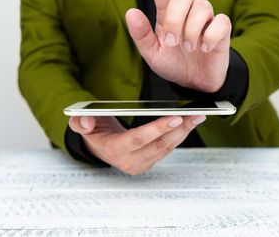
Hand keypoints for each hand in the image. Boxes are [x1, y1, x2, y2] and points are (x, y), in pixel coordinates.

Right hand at [69, 114, 205, 174]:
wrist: (100, 145)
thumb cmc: (94, 131)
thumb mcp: (81, 123)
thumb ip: (80, 122)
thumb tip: (86, 122)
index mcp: (113, 149)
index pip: (138, 139)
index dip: (157, 128)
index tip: (175, 117)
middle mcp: (129, 161)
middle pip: (158, 145)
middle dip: (179, 129)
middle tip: (195, 115)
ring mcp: (141, 164)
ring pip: (166, 148)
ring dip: (183, 132)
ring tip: (197, 117)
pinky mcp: (149, 162)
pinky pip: (167, 149)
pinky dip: (179, 136)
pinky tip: (188, 124)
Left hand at [125, 0, 231, 92]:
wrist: (195, 82)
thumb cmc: (173, 64)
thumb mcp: (153, 55)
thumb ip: (142, 36)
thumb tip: (131, 12)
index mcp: (167, 15)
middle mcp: (186, 12)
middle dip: (176, 18)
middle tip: (173, 42)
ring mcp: (205, 20)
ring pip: (202, 5)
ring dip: (192, 30)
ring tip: (189, 48)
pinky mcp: (222, 29)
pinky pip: (221, 21)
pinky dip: (210, 37)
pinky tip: (205, 49)